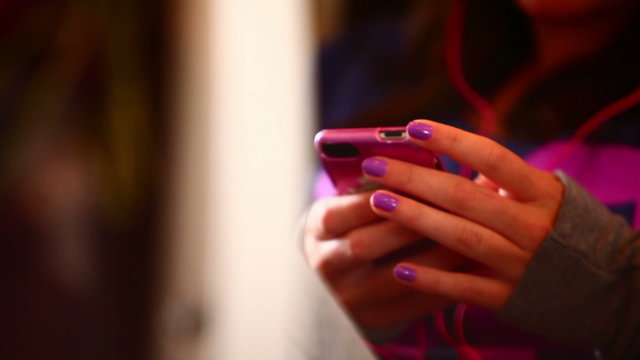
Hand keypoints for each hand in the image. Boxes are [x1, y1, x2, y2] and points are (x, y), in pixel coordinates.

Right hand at [303, 191, 464, 328]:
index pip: (352, 208)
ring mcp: (349, 297)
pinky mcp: (375, 320)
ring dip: (438, 257)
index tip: (430, 177)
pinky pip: (416, 304)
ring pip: (396, 278)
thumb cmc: (352, 226)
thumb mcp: (350, 202)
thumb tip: (428, 161)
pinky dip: (447, 285)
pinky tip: (474, 268)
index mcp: (319, 227)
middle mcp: (327, 264)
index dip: (392, 193)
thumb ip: (378, 186)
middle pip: (369, 244)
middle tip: (458, 206)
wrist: (333, 277)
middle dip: (414, 224)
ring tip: (473, 236)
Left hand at [361, 120, 563, 310]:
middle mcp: (531, 225)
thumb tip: (433, 156)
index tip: (412, 128)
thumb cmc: (549, 224)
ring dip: (416, 219)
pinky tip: (400, 269)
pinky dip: (432, 280)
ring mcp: (520, 262)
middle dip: (415, 179)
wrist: (596, 281)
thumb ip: (494, 180)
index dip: (452, 140)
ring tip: (378, 202)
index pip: (492, 157)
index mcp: (538, 191)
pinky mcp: (509, 296)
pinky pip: (465, 288)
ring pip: (461, 238)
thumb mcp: (535, 194)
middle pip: (465, 197)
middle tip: (374, 165)